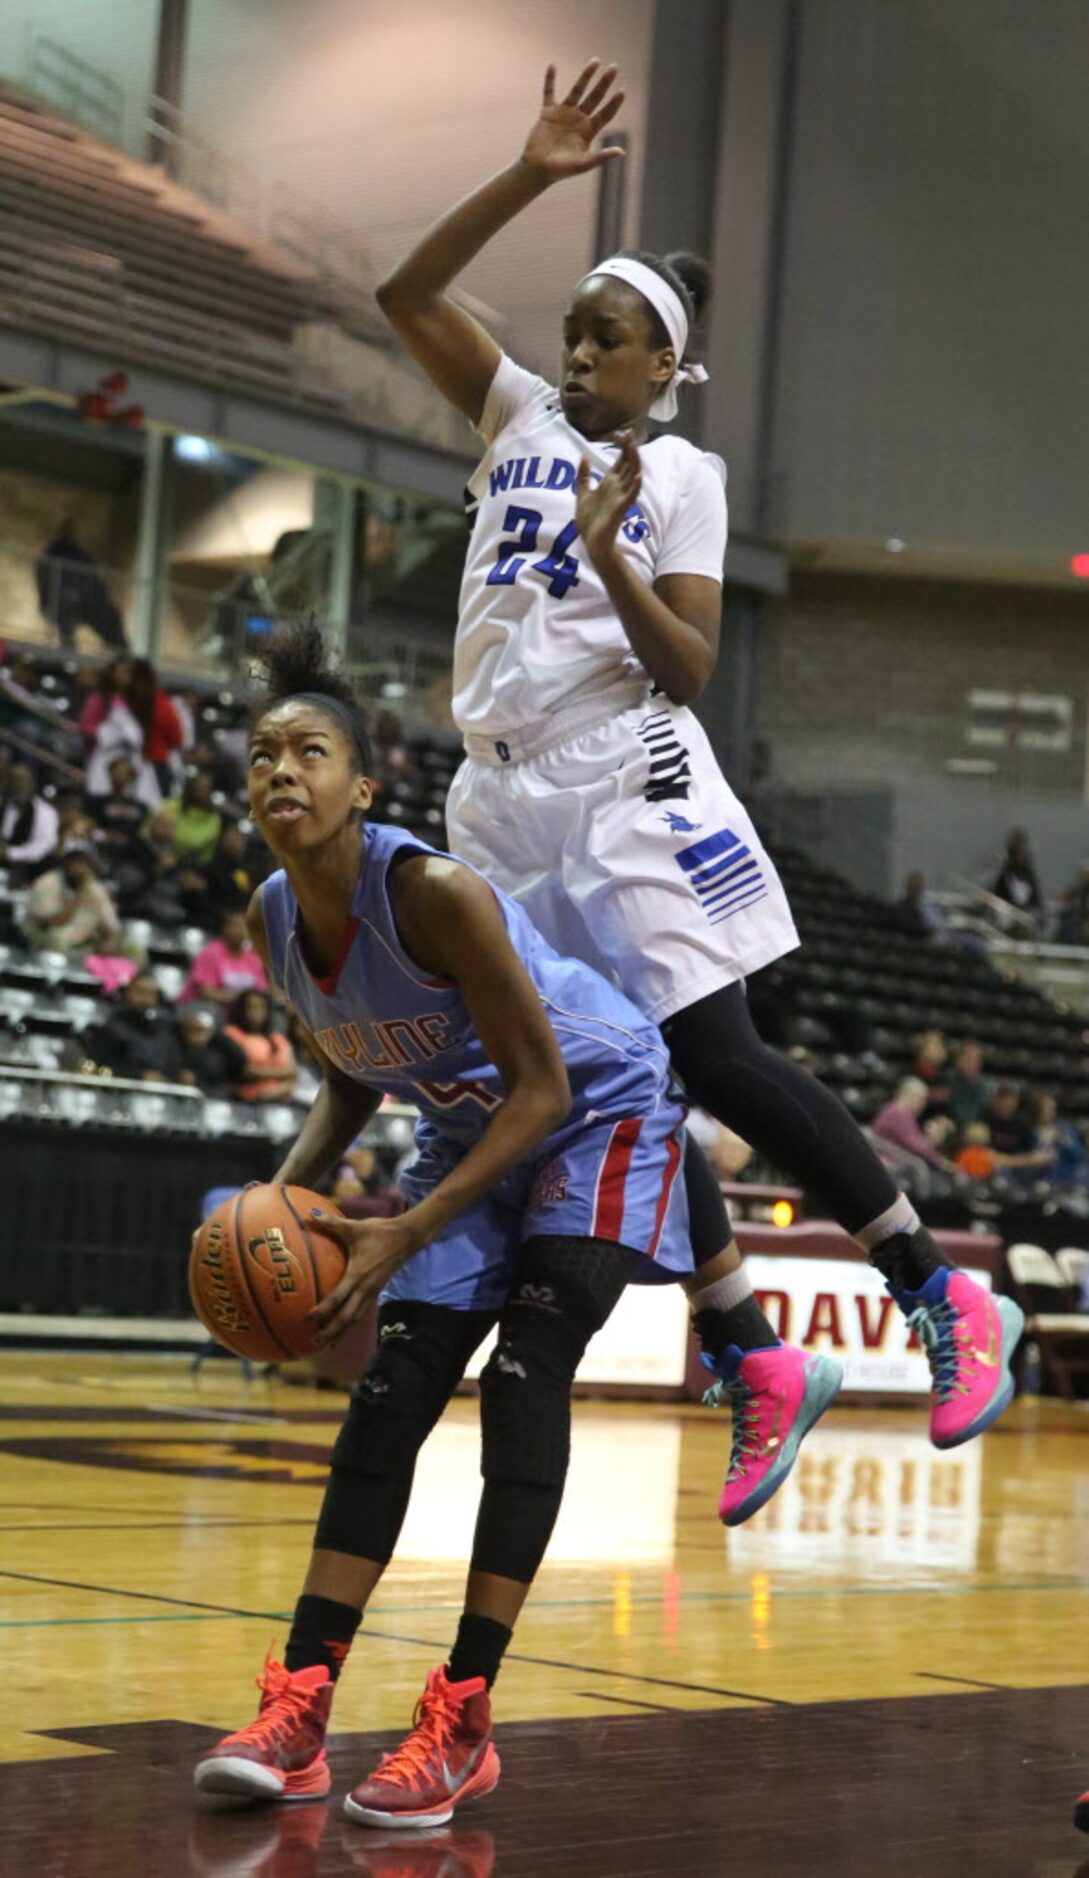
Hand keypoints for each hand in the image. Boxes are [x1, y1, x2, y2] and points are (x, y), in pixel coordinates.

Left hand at [306, 1211, 420, 1344]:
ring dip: (342, 1331)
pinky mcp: (377, 1291)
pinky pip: (362, 1311)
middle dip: (331, 1331)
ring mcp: (373, 1292)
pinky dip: (351, 1322)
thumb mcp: (354, 1227)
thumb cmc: (379, 1231)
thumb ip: (331, 1223)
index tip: (309, 1319)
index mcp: (358, 1275)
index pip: (338, 1298)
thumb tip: (309, 1217)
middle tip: (314, 1343)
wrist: (407, 1237)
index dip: (323, 1310)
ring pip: (356, 1318)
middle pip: (347, 1317)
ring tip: (327, 1342)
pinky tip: (343, 1326)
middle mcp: (365, 1288)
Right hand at [521, 61, 624, 181]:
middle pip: (595, 97)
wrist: (537, 170)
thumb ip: (601, 157)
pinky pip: (549, 92)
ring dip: (586, 76)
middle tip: (615, 67)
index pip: (605, 114)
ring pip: (577, 90)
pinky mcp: (548, 112)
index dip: (614, 103)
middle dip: (604, 83)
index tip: (622, 91)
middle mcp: (578, 120)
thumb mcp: (583, 164)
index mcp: (588, 131)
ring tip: (595, 61)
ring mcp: (564, 114)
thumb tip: (621, 152)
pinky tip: (553, 65)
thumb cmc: (561, 171)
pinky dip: (550, 79)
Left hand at [575, 432, 640, 566]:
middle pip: (628, 465)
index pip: (620, 462)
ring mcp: (621, 497)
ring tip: (634, 448)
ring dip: (634, 462)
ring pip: (632, 476)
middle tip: (630, 433)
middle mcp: (618, 488)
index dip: (622, 448)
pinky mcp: (621, 509)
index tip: (620, 433)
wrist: (591, 542)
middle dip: (629, 450)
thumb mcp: (582, 494)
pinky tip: (638, 476)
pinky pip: (631, 496)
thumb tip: (583, 457)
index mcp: (609, 484)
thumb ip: (583, 476)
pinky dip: (635, 486)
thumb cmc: (589, 521)